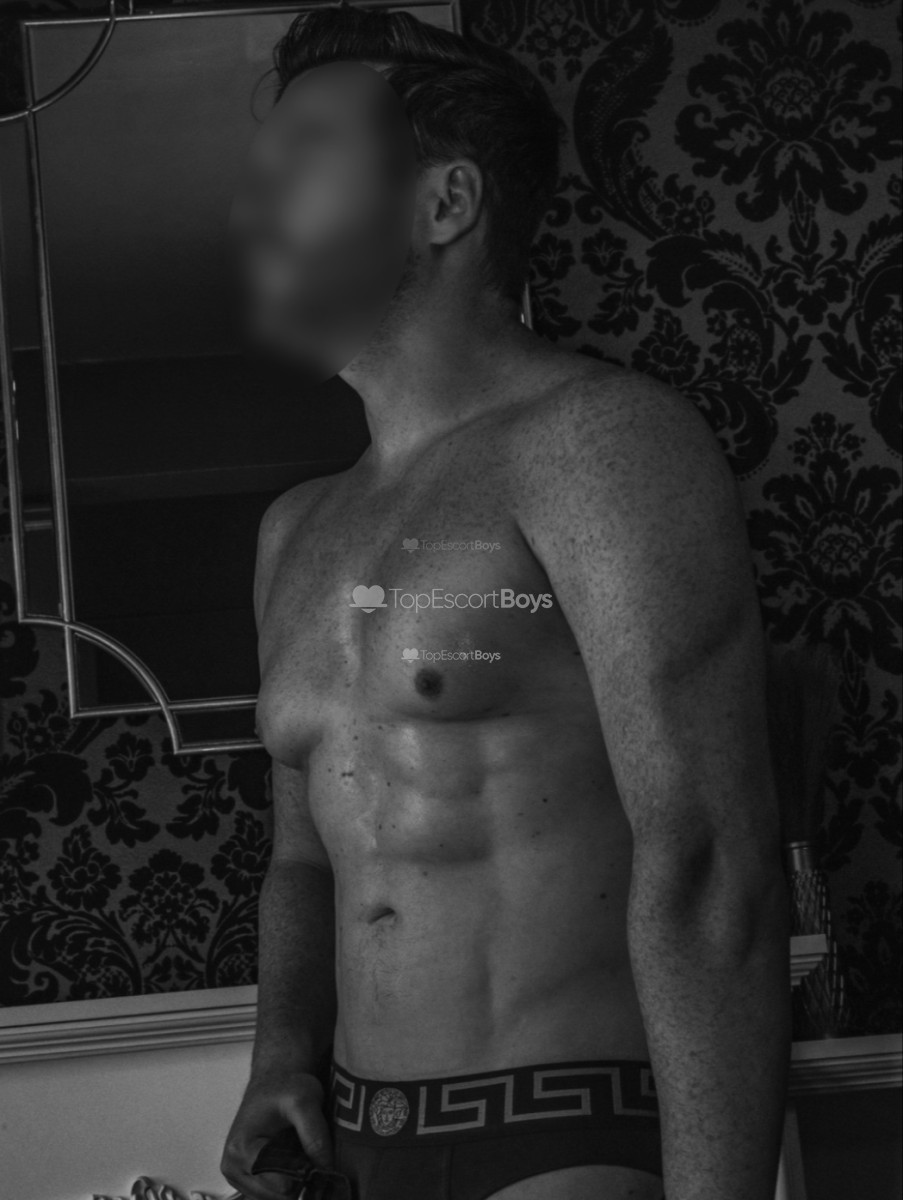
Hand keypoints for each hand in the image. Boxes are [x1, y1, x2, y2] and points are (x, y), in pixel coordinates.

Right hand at [221, 1064, 333, 1199]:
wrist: (273, 1082)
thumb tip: (326, 1169)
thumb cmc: (285, 1087)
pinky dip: (288, 1183)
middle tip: (317, 1161)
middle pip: (278, 1197)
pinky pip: (272, 1194)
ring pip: (276, 1199)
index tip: (322, 1166)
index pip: (280, 1186)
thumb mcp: (305, 1099)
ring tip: (303, 1157)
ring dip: (294, 1184)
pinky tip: (295, 1163)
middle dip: (301, 1183)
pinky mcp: (246, 1179)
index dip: (306, 1177)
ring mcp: (238, 1176)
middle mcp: (233, 1168)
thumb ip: (315, 1134)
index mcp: (241, 1150)